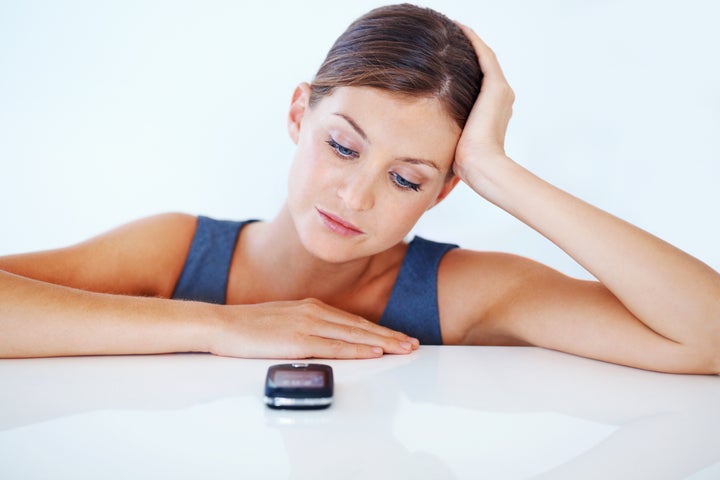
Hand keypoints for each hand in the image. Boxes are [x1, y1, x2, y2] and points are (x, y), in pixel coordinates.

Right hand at [208, 298, 419, 358]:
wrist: (223, 324)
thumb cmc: (250, 326)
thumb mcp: (285, 320)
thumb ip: (307, 326)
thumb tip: (326, 339)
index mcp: (312, 307)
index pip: (354, 321)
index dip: (379, 329)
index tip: (398, 336)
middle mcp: (314, 312)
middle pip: (360, 326)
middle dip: (389, 336)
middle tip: (412, 343)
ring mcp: (307, 325)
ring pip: (353, 335)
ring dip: (382, 342)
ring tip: (403, 348)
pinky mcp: (297, 341)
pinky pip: (334, 347)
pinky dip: (357, 349)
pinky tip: (373, 352)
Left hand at [453, 23, 515, 191]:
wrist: (482, 165)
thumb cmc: (466, 161)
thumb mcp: (455, 139)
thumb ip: (450, 129)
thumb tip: (427, 132)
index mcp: (493, 110)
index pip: (479, 81)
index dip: (467, 66)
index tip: (449, 57)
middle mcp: (501, 98)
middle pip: (484, 66)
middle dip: (468, 50)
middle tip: (450, 35)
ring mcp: (501, 91)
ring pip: (485, 57)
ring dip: (470, 41)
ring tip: (454, 27)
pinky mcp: (496, 87)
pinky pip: (484, 55)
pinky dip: (473, 40)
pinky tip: (460, 28)